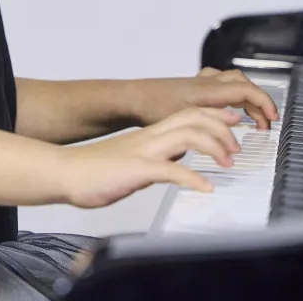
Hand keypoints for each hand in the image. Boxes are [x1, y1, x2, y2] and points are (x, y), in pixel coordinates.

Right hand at [58, 107, 242, 208]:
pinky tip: (206, 188)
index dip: (214, 114)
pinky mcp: (137, 170)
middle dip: (222, 128)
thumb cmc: (94, 170)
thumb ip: (155, 158)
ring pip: (188, 136)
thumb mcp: (132, 159)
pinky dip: (194, 178)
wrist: (65, 172)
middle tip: (237, 147)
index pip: (188, 114)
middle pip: (193, 118)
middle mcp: (149, 138)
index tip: (233, 121)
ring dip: (214, 147)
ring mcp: (144, 152)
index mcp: (149, 135)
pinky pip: (172, 171)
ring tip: (228, 163)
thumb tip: (173, 163)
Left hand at [131, 68, 279, 129]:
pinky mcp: (191, 87)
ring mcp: (199, 83)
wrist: (131, 98)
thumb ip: (208, 124)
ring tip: (252, 118)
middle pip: (244, 84)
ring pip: (233, 81)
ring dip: (247, 96)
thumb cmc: (150, 108)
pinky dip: (232, 93)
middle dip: (260, 102)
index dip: (265, 103)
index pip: (246, 90)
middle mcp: (206, 83)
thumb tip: (233, 130)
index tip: (273, 119)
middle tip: (266, 123)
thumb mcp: (183, 120)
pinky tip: (227, 109)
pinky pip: (220, 83)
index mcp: (208, 90)